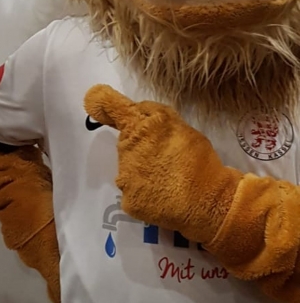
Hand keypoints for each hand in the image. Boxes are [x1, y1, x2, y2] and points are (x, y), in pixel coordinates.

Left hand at [84, 84, 237, 243]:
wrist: (209, 202)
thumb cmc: (200, 161)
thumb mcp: (184, 128)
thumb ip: (157, 117)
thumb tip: (136, 109)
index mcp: (143, 126)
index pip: (114, 107)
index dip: (101, 102)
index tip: (93, 100)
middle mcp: (128, 148)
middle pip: (126, 144)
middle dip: (140, 149)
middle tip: (166, 160)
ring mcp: (125, 177)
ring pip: (128, 170)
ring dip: (142, 172)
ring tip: (168, 181)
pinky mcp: (128, 201)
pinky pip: (132, 193)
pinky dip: (144, 195)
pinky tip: (162, 196)